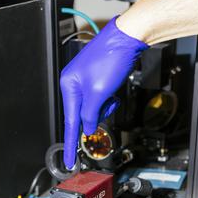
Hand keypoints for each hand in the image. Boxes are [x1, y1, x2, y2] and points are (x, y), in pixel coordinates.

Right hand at [60, 17, 147, 168]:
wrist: (128, 37)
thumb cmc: (112, 58)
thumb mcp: (99, 93)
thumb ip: (91, 114)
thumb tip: (88, 127)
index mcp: (69, 85)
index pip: (70, 121)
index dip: (70, 143)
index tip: (70, 160)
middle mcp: (73, 82)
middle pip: (83, 113)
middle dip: (97, 114)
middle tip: (108, 102)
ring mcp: (85, 79)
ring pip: (93, 106)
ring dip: (105, 105)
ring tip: (112, 92)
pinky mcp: (96, 76)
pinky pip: (100, 97)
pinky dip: (108, 97)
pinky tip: (114, 88)